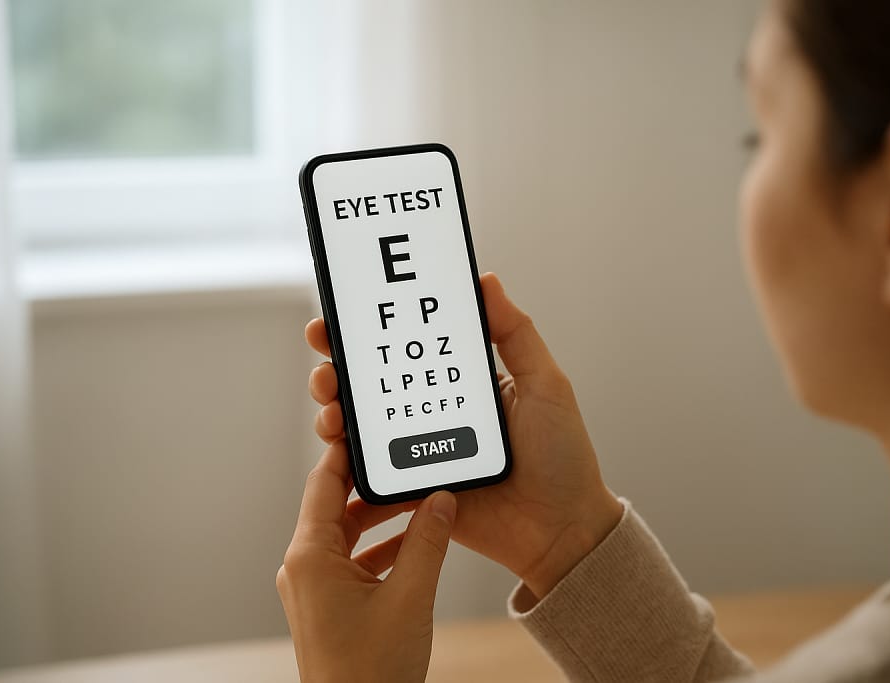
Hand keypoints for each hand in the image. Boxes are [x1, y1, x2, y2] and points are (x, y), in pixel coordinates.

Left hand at [276, 442, 456, 681]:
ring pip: (349, 534)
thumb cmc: (371, 672)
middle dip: (377, 485)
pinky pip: (353, 561)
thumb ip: (428, 542)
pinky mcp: (328, 606)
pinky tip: (417, 543)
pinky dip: (382, 548)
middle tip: (409, 460)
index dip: (347, 451)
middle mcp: (304, 567)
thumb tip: (442, 499)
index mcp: (310, 557)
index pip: (325, 483)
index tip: (370, 425)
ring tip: (422, 500)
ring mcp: (314, 589)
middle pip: (338, 506)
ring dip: (384, 519)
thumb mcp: (410, 598)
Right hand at [306, 273, 620, 598]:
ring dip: (335, 408)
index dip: (374, 330)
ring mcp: (422, 452)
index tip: (345, 313)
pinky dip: (345, 458)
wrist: (562, 531)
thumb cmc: (563, 457)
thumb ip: (515, 334)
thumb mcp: (545, 385)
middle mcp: (435, 413)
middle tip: (326, 359)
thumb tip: (487, 281)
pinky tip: (337, 445)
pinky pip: (369, 472)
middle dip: (339, 366)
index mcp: (463, 384)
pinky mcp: (413, 490)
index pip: (410, 348)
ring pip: (362, 424)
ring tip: (331, 406)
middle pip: (373, 384)